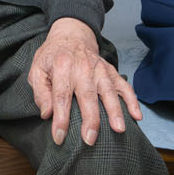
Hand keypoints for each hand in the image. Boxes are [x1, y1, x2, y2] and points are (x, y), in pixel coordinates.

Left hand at [28, 17, 141, 145]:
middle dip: (90, 119)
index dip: (60, 118)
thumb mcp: (36, 70)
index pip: (61, 96)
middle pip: (88, 95)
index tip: (59, 137)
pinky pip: (124, 86)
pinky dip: (132, 100)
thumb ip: (40, 92)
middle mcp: (83, 67)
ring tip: (119, 129)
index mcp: (62, 66)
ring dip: (115, 111)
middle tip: (90, 139)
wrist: (71, 36)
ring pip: (109, 92)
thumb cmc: (52, 57)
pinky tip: (136, 115)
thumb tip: (47, 113)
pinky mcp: (111, 71)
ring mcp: (99, 69)